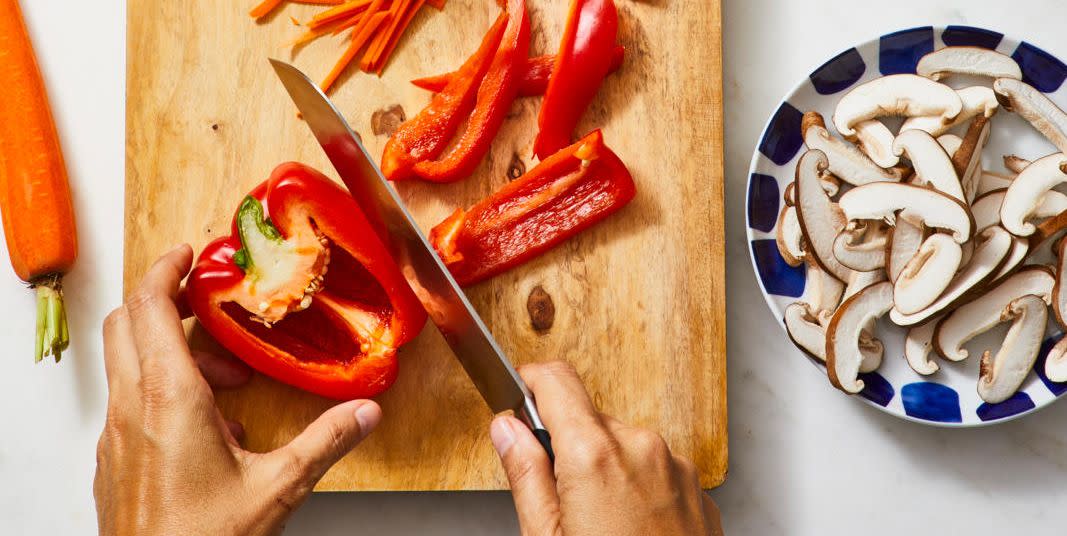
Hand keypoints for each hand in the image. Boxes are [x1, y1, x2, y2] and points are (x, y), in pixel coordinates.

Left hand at [94, 245, 382, 534]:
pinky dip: (163, 392)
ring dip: (172, 353)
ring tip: (228, 380)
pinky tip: (210, 430)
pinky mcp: (115, 460)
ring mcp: (117, 436)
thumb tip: (363, 413)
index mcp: (169, 400)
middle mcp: (132, 410)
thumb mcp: (278, 487)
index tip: (188, 254)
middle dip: (164, 299)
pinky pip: (132, 404)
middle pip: (126, 325)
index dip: (166, 271)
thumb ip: (326, 442)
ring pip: (129, 365)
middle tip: (204, 297)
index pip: (150, 309)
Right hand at [490, 361, 722, 535]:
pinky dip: (635, 487)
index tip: (518, 393)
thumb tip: (506, 430)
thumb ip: (525, 473)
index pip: (556, 380)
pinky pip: (654, 470)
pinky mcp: (696, 490)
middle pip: (589, 419)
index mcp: (596, 453)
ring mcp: (675, 468)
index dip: (529, 382)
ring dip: (604, 468)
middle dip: (567, 445)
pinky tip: (627, 531)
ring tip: (597, 525)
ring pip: (623, 445)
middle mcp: (642, 447)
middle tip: (556, 498)